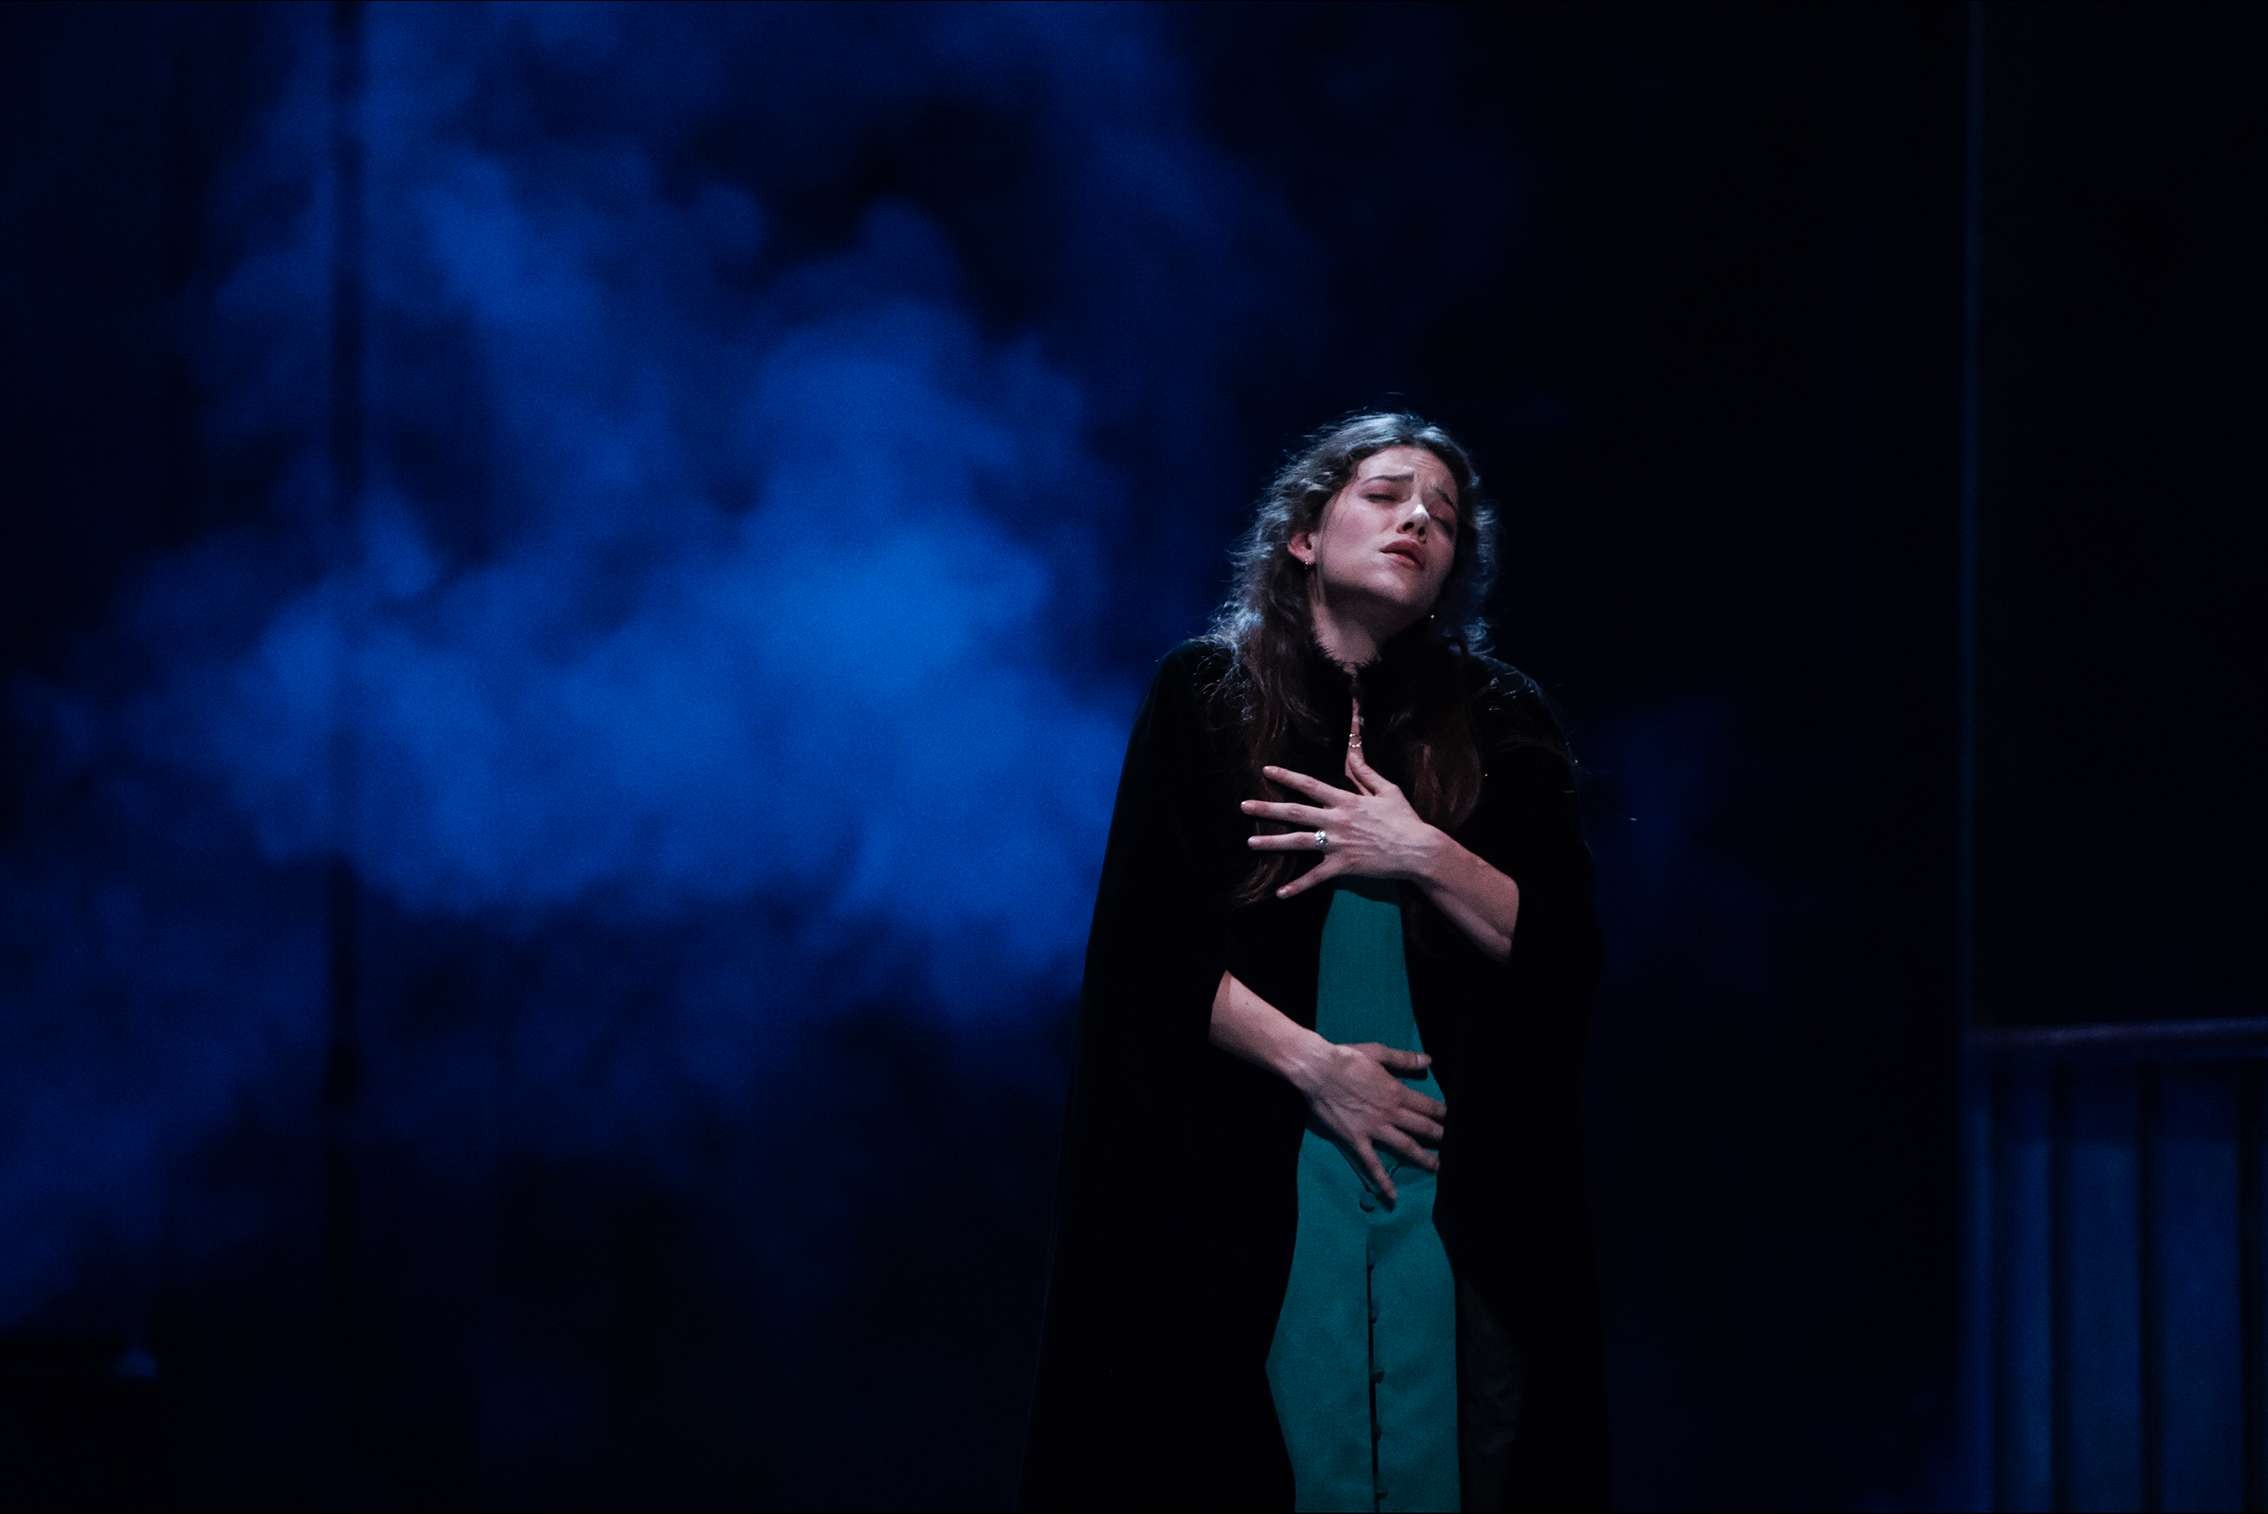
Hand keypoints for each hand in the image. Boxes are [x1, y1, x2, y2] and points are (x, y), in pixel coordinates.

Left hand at [1240, 701, 1441, 896]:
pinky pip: (1316, 878)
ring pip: (1298, 842)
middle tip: (1243, 806)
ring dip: (1272, 843)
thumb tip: (1351, 754)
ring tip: (1251, 843)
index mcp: (1346, 801)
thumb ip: (1365, 774)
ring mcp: (1337, 844)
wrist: (1418, 850)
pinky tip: (1280, 893)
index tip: (1267, 771)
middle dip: (1267, 809)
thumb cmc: (1405, 820)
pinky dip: (1298, 886)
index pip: (1310, 785)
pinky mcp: (1343, 866)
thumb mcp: (1388, 790)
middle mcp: (1337, 821)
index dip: (1287, 777)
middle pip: (1295, 813)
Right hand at [1291, 1041, 1446, 1205]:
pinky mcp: (1356, 1140)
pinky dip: (1383, 1180)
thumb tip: (1428, 1060)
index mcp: (1396, 1092)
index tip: (1450, 1118)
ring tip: (1436, 1167)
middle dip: (1438, 1136)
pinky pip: (1372, 1163)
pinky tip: (1392, 1195)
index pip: (1427, 1106)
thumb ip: (1404, 1059)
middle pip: (1421, 1127)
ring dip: (1423, 1158)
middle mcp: (1390, 1113)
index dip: (1441, 1113)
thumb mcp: (1378, 1052)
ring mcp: (1374, 1129)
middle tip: (1450, 1144)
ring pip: (1405, 1147)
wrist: (1317, 1071)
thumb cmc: (1346, 1058)